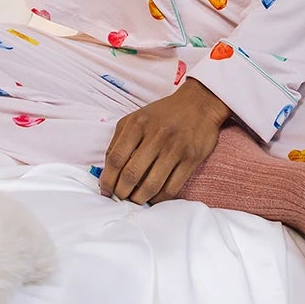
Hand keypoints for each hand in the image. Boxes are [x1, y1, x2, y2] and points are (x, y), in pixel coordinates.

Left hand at [98, 79, 229, 205]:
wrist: (199, 104)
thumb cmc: (163, 114)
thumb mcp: (135, 118)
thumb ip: (118, 140)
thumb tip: (107, 171)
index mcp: (138, 125)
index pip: (116, 159)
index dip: (107, 179)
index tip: (105, 190)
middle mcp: (156, 137)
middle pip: (131, 174)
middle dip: (121, 192)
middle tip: (120, 197)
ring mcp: (175, 149)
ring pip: (152, 185)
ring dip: (139, 199)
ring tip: (135, 200)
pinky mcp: (191, 159)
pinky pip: (172, 187)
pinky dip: (160, 198)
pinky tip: (154, 197)